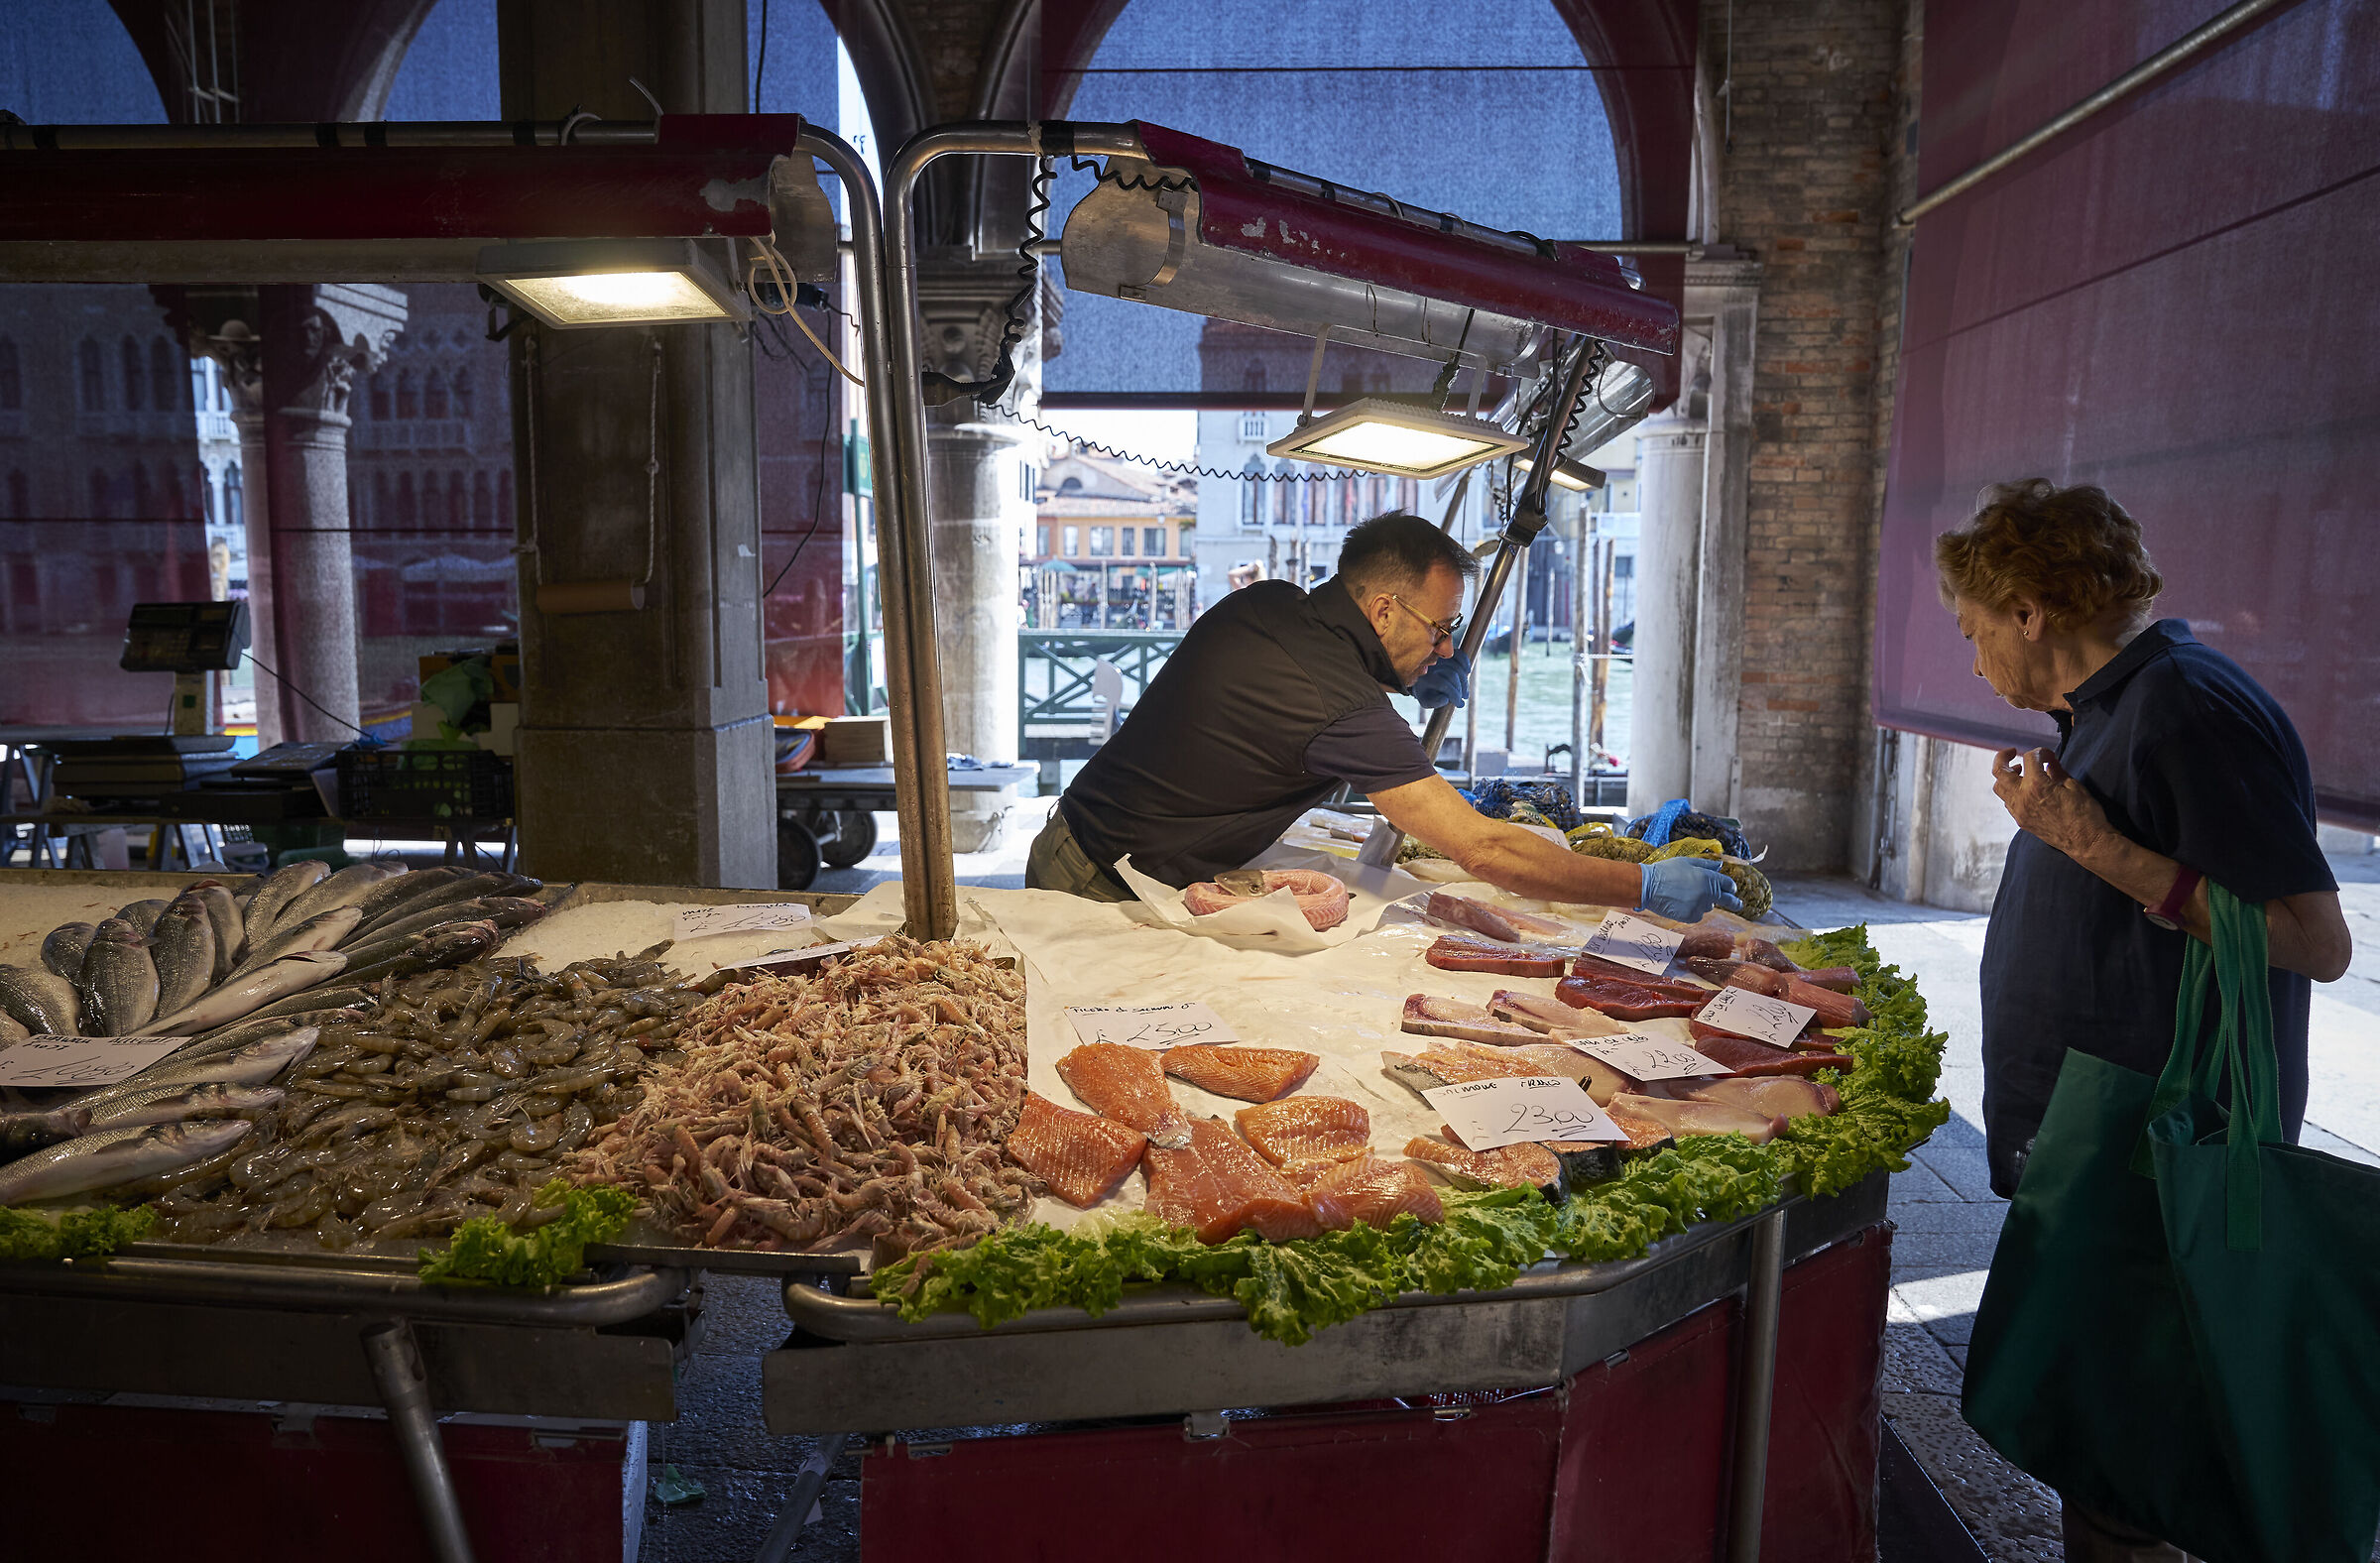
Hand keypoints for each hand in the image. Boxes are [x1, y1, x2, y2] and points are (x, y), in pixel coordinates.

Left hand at [1409, 651, 1470, 710]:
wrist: (1422, 678)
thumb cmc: (1426, 692)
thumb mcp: (1426, 701)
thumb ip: (1435, 702)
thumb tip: (1446, 699)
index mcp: (1424, 677)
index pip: (1444, 685)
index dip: (1454, 695)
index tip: (1460, 703)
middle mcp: (1431, 665)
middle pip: (1452, 675)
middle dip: (1461, 688)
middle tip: (1464, 697)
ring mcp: (1438, 657)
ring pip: (1457, 666)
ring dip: (1465, 680)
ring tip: (1465, 691)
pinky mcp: (1444, 652)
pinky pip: (1458, 654)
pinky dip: (1465, 662)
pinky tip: (1468, 671)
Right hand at [1638, 859, 1741, 920]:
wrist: (1648, 886)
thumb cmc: (1666, 871)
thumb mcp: (1687, 862)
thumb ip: (1706, 864)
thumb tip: (1720, 866)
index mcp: (1709, 877)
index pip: (1728, 884)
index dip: (1730, 887)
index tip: (1731, 890)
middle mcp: (1708, 893)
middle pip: (1728, 900)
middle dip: (1734, 902)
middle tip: (1738, 905)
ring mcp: (1700, 906)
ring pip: (1708, 907)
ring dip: (1704, 902)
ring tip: (1686, 895)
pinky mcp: (1691, 916)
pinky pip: (1698, 914)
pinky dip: (1693, 910)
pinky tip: (1681, 903)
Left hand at [1991, 746, 2110, 858]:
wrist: (2087, 842)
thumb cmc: (2086, 814)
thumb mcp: (2074, 785)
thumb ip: (2056, 771)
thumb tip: (2048, 762)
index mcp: (2036, 786)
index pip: (2030, 758)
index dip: (2041, 752)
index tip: (2050, 756)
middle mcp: (2022, 798)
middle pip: (1999, 772)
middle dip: (2003, 757)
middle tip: (2012, 752)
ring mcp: (2019, 812)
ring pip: (1999, 788)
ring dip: (2006, 776)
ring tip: (2020, 771)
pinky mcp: (2022, 822)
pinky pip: (2008, 802)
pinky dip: (2012, 791)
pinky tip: (2026, 789)